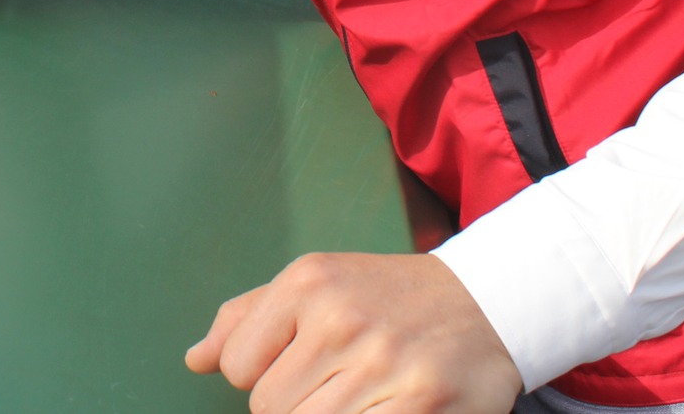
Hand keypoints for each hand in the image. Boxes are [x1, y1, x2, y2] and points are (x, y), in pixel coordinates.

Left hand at [185, 253, 520, 413]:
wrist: (487, 302)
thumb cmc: (388, 298)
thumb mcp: (317, 283)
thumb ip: (249, 318)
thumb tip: (196, 359)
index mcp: (308, 282)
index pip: (239, 367)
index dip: (264, 378)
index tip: (302, 365)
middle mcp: (341, 317)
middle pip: (271, 408)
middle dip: (298, 406)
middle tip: (338, 384)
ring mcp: (382, 362)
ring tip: (361, 397)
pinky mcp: (419, 401)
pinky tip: (381, 407)